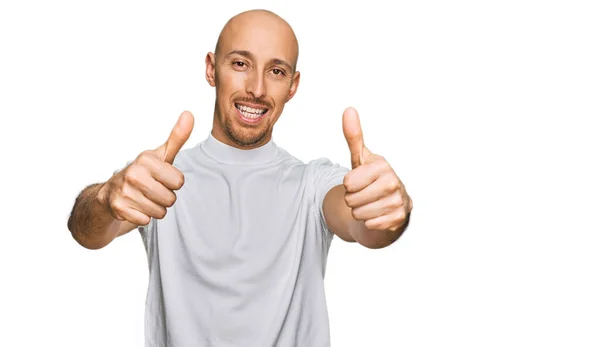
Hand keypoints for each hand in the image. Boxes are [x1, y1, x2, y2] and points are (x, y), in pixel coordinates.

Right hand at [98, 111, 194, 224]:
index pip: (179, 182)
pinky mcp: (119, 208)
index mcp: (146, 159)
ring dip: (155, 208)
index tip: (161, 178)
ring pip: (160, 212)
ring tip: (144, 198)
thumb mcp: (161, 155)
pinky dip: (143, 217)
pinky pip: (146, 220)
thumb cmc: (144, 172)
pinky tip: (134, 207)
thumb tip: (189, 114)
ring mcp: (124, 191)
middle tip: (152, 190)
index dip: (173, 182)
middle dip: (165, 197)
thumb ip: (177, 137)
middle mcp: (133, 173)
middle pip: (171, 199)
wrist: (111, 192)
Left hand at [342, 107, 411, 232]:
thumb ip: (354, 136)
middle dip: (353, 200)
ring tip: (370, 204)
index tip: (359, 181)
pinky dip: (369, 222)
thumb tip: (348, 109)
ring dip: (360, 212)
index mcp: (382, 166)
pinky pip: (370, 225)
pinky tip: (377, 214)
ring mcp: (398, 201)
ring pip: (359, 213)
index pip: (347, 182)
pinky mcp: (399, 219)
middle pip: (351, 199)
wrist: (389, 205)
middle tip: (364, 194)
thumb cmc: (372, 179)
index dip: (348, 184)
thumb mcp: (361, 158)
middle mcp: (393, 182)